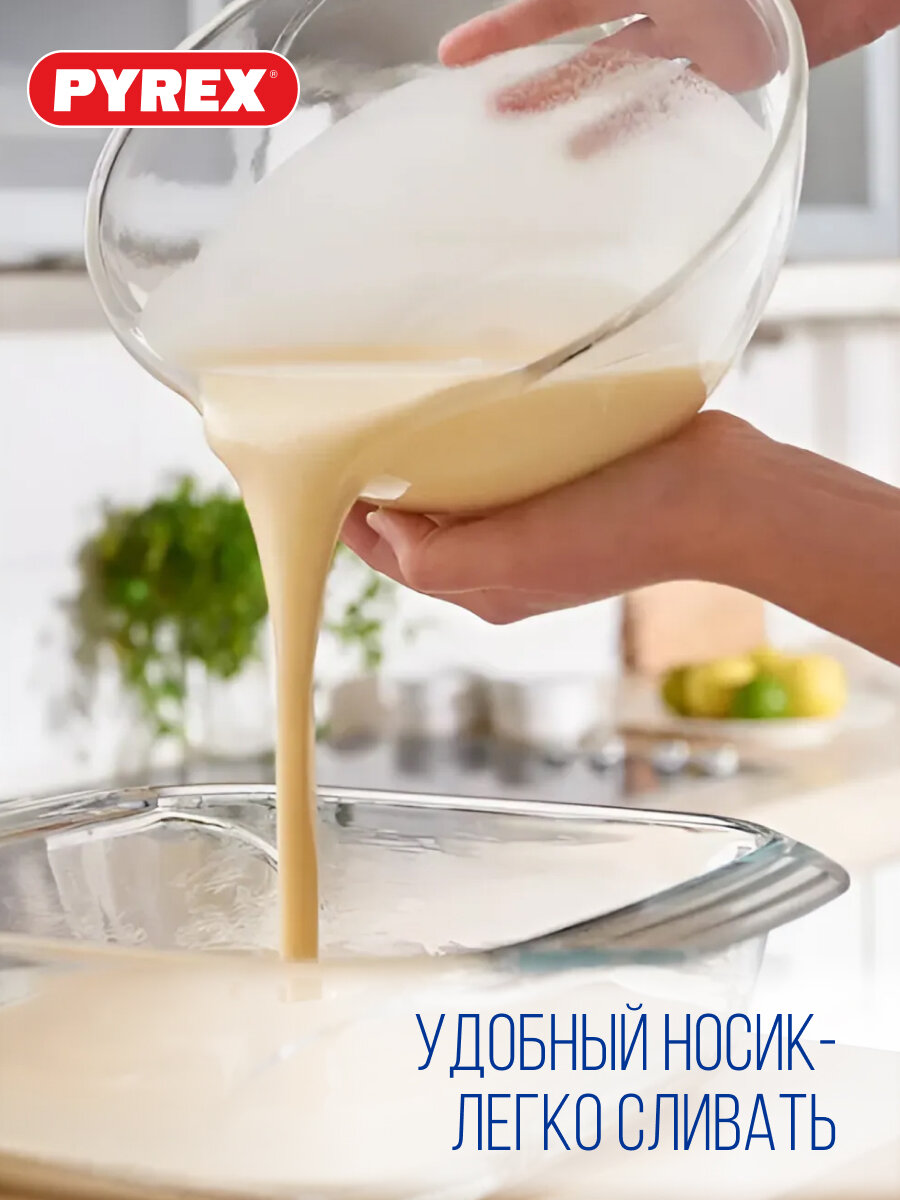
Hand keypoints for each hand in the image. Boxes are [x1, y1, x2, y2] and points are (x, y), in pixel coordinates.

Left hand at [341, 411, 746, 623]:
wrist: (720, 497)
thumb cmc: (623, 529)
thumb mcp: (515, 557)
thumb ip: (437, 557)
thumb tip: (380, 526)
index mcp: (488, 589)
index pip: (395, 557)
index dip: (352, 520)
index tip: (323, 468)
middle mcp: (507, 564)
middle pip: (421, 531)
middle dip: (385, 491)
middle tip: (354, 431)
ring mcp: (540, 527)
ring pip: (460, 499)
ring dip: (429, 467)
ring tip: (400, 417)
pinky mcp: (568, 491)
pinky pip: (502, 473)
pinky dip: (476, 451)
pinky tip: (471, 414)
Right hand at [439, 0, 899, 92]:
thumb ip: (624, 12)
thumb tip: (560, 15)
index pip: (556, 4)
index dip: (505, 32)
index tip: (456, 58)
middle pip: (571, 33)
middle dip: (520, 63)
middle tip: (476, 102)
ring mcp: (688, 33)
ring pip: (607, 73)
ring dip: (560, 102)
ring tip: (513, 130)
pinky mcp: (723, 68)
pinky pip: (659, 103)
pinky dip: (621, 130)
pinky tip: (582, 155)